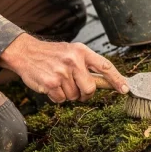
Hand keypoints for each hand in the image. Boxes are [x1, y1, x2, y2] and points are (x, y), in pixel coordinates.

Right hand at [0, 33, 128, 102]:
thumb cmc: (51, 55)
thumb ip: (87, 65)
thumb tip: (107, 82)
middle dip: (84, 94)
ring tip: (58, 81)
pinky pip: (61, 100)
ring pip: (74, 96)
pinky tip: (50, 85)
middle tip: (76, 89)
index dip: (117, 79)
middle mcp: (73, 61)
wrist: (25, 52)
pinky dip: (56, 97)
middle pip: (90, 89)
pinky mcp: (51, 83)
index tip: (125, 89)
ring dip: (67, 94)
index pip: (105, 66)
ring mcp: (62, 72)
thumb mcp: (71, 52)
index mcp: (81, 51)